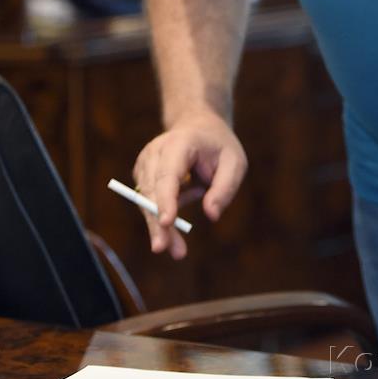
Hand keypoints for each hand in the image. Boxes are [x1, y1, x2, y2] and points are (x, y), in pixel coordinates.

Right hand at [132, 108, 247, 258]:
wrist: (198, 127)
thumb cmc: (219, 146)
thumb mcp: (235, 162)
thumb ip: (225, 188)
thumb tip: (211, 215)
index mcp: (180, 143)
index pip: (168, 174)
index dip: (166, 199)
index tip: (167, 222)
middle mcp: (156, 151)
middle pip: (151, 191)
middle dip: (157, 222)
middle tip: (165, 250)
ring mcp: (145, 163)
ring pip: (145, 201)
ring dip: (159, 227)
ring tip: (178, 250)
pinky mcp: (142, 175)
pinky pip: (148, 203)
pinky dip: (165, 214)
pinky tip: (192, 192)